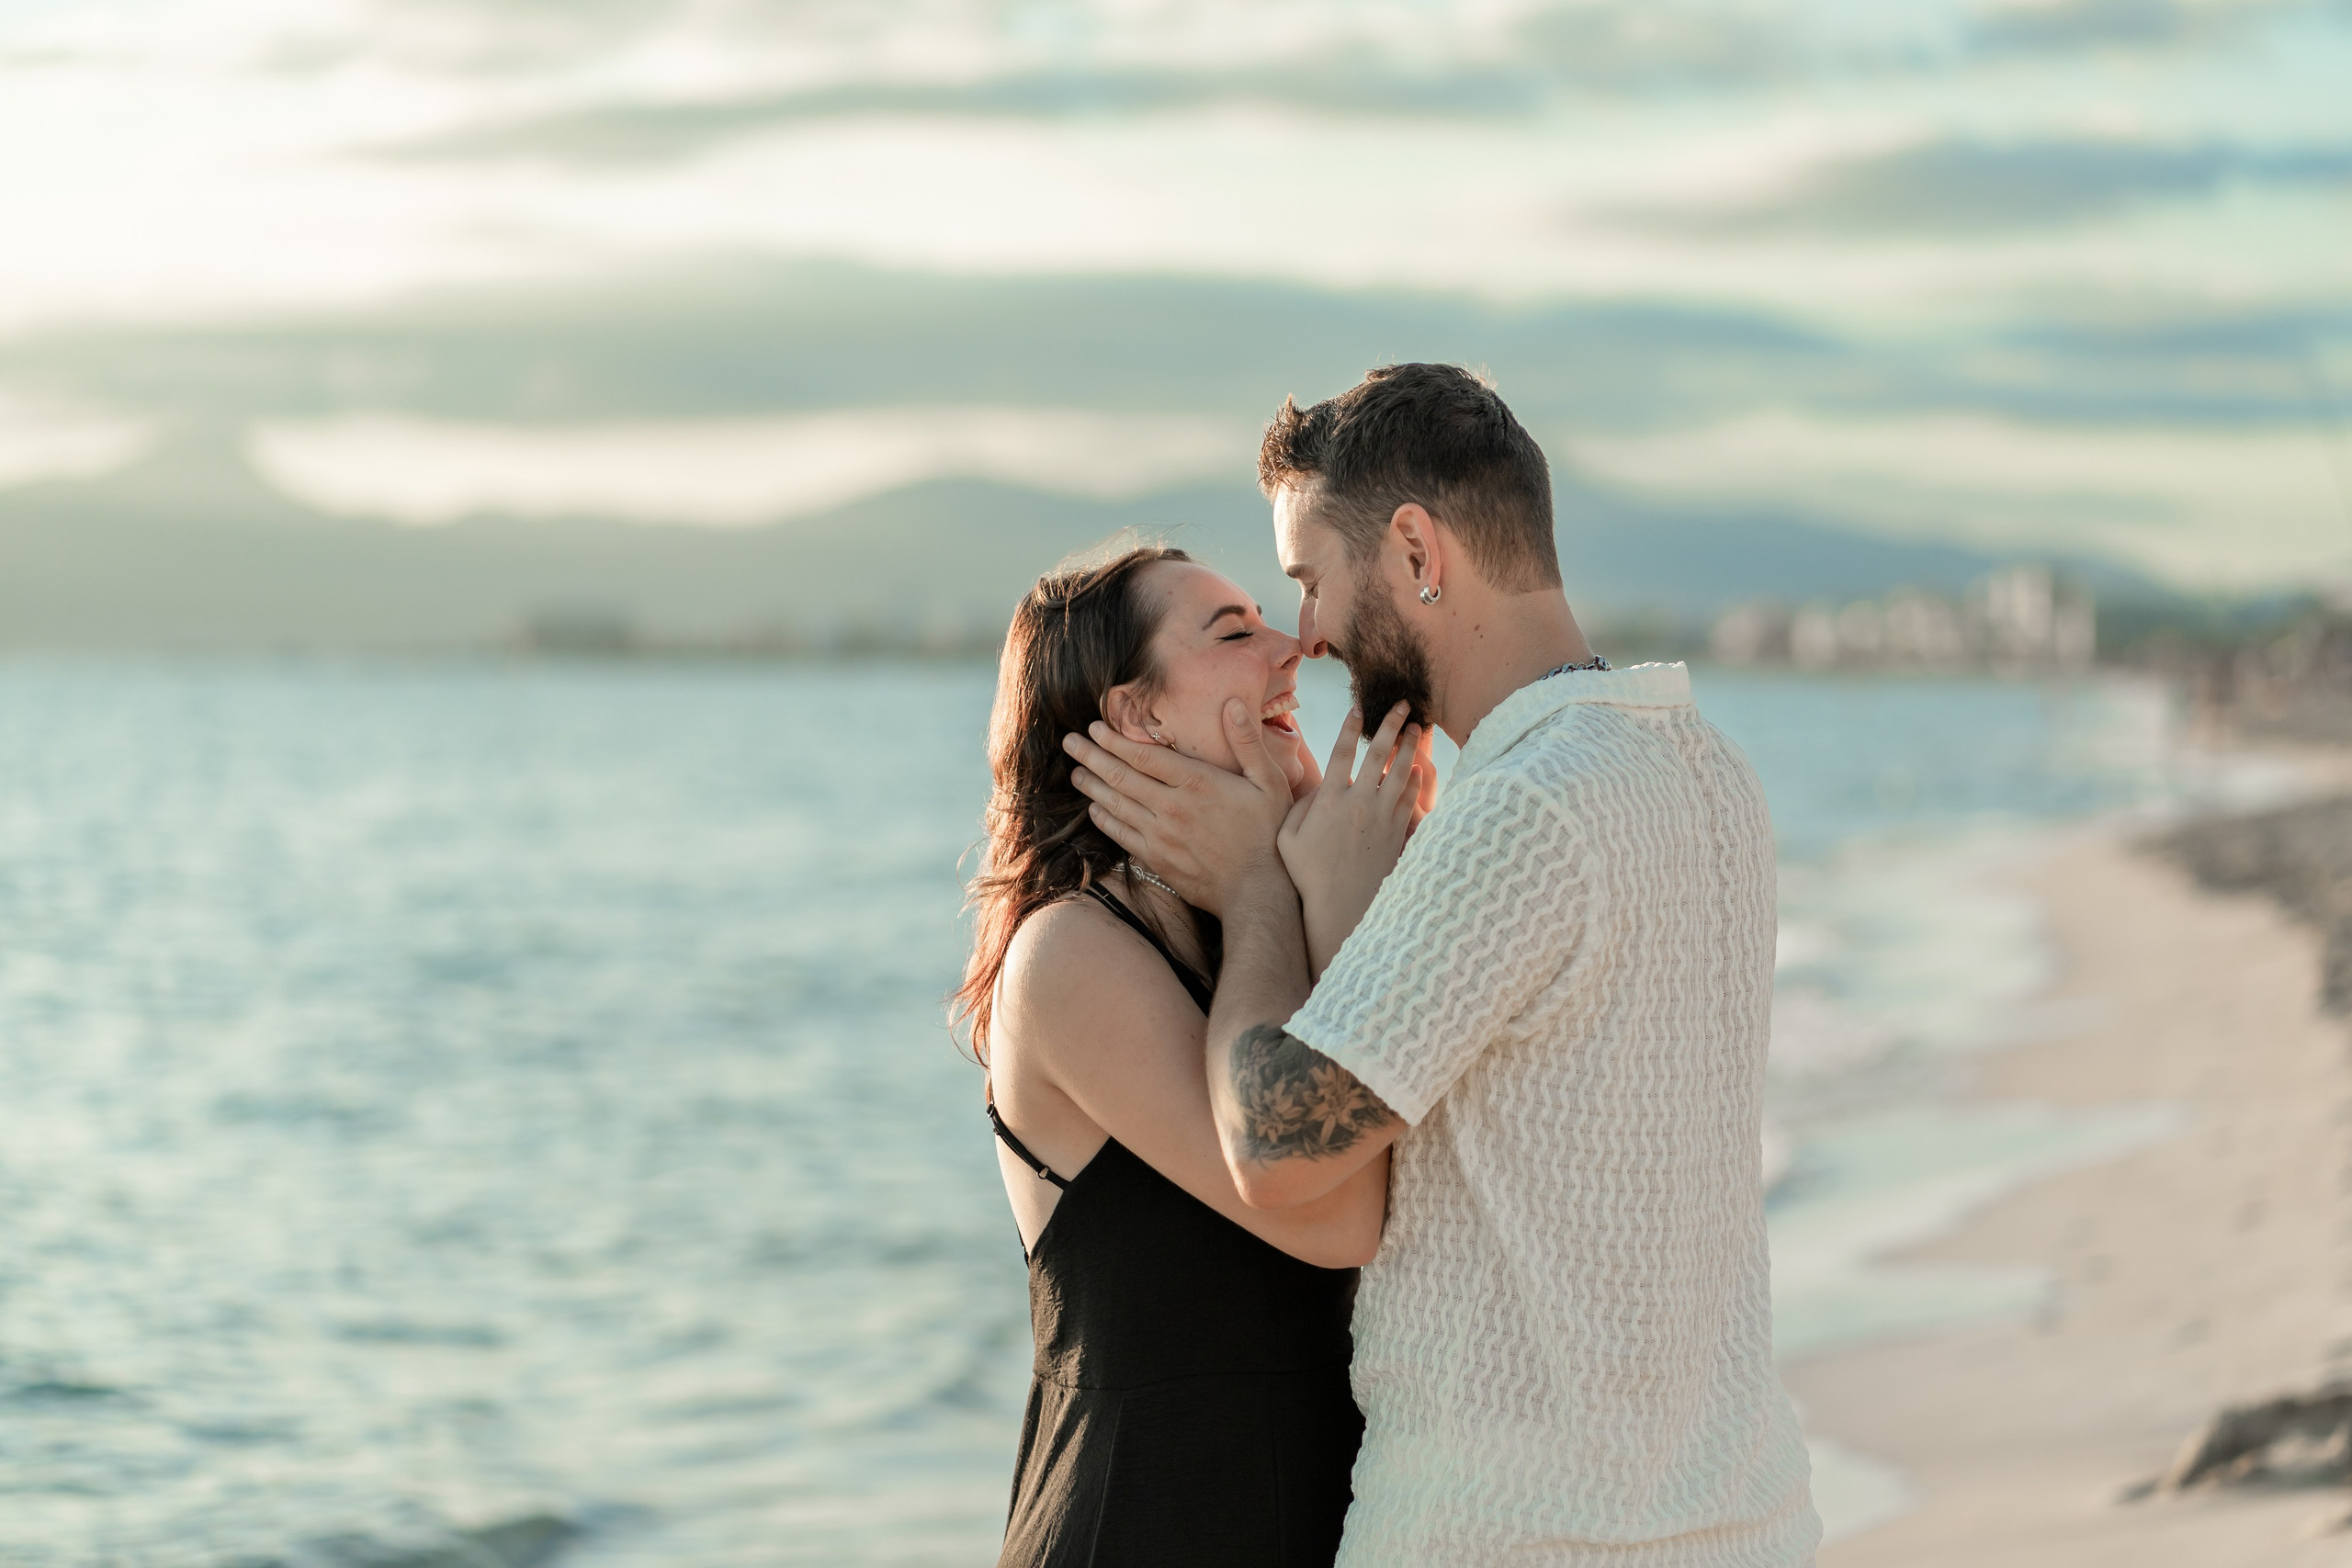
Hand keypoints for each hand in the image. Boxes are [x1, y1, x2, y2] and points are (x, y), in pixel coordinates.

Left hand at [1063, 699, 1297, 913]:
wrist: (1257, 891)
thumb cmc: (1267, 834)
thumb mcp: (1269, 782)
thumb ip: (1248, 741)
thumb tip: (1232, 703)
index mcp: (1196, 782)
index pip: (1144, 754)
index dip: (1115, 739)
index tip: (1095, 726)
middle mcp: (1171, 806)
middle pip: (1121, 775)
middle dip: (1091, 755)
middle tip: (1070, 741)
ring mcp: (1160, 835)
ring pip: (1116, 803)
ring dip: (1092, 785)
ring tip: (1075, 771)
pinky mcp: (1156, 858)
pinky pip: (1121, 834)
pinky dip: (1104, 819)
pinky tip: (1093, 808)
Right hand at [1278, 701, 1421, 976]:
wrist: (1342, 908)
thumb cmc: (1309, 875)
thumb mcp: (1288, 839)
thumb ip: (1300, 808)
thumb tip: (1318, 789)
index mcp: (1330, 799)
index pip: (1342, 752)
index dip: (1351, 727)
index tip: (1359, 707)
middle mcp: (1359, 802)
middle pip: (1379, 753)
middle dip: (1392, 724)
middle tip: (1404, 703)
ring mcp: (1382, 817)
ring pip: (1401, 772)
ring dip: (1410, 747)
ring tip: (1416, 728)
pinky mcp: (1397, 833)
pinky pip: (1411, 798)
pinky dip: (1416, 779)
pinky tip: (1419, 768)